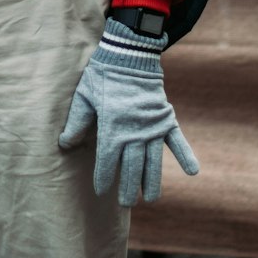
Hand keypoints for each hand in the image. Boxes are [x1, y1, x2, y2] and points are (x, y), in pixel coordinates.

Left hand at [58, 17, 197, 206]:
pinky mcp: (166, 118)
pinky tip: (193, 172)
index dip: (103, 178)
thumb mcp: (84, 97)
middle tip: (126, 203)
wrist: (130, 53)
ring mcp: (152, 127)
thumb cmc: (103, 75)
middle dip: (128, 188)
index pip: (107, 163)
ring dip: (152, 182)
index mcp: (112, 129)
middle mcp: (134, 133)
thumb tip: (64, 145)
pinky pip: (178, 141)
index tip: (101, 191)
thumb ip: (76, 123)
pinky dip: (186, 155)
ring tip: (150, 199)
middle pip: (131, 168)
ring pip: (153, 162)